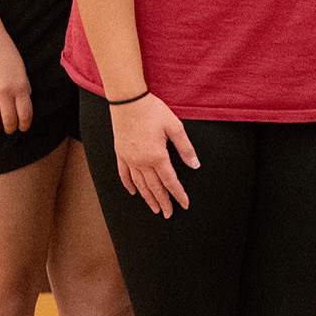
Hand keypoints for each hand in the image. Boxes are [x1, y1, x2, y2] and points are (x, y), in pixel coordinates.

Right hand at [0, 30, 33, 133]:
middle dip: (10, 128)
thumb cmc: (4, 50)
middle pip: (9, 119)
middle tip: (9, 130)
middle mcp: (4, 91)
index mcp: (20, 86)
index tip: (23, 128)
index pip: (25, 114)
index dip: (24, 125)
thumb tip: (24, 101)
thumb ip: (23, 86)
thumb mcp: (21, 68)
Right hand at [112, 93, 199, 216]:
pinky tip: (133, 193)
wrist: (127, 100)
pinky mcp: (120, 153)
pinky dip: (129, 185)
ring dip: (148, 198)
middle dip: (163, 202)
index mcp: (157, 156)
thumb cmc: (152, 111)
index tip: (184, 205)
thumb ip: (185, 148)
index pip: (170, 182)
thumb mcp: (175, 127)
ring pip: (139, 184)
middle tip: (168, 214)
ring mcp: (129, 159)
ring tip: (154, 209)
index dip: (178, 195)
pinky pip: (123, 174)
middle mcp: (141, 162)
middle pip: (154, 187)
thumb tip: (195, 165)